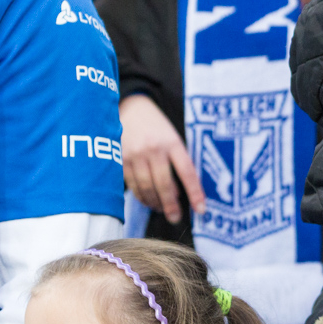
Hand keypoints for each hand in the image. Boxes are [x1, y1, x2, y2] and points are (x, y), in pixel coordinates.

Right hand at [119, 94, 205, 222]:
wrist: (131, 107)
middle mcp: (154, 149)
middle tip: (176, 217)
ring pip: (147, 188)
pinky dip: (141, 196)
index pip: (187, 172)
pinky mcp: (121, 159)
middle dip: (171, 205)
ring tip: (162, 209)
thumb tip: (186, 189)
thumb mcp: (173, 136)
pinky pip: (133, 185)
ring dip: (155, 202)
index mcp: (172, 142)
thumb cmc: (157, 125)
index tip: (201, 209)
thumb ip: (179, 158)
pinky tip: (148, 200)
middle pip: (164, 184)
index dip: (195, 193)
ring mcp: (136, 155)